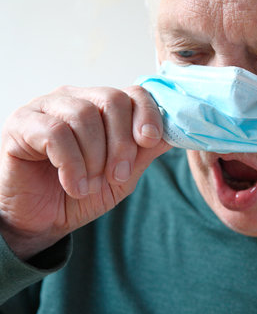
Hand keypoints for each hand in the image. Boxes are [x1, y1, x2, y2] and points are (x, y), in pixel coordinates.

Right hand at [0, 85, 170, 259]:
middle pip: (112, 100)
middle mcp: (76, 99)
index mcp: (102, 108)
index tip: (150, 141)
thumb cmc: (82, 193)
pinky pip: (55, 133)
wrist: (41, 220)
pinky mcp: (22, 123)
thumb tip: (176, 131)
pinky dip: (71, 164)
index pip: (133, 93)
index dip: (147, 115)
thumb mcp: (123, 175)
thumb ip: (145, 151)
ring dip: (94, 158)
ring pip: (84, 115)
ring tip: (91, 185)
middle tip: (119, 175)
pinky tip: (74, 185)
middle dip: (122, 143)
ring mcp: (47, 107)